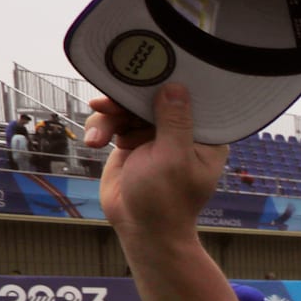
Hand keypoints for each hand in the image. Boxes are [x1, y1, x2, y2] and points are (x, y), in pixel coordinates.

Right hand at [87, 85, 225, 244]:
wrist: (141, 228)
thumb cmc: (166, 201)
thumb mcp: (173, 159)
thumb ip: (174, 122)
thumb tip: (175, 87)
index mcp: (205, 136)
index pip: (191, 98)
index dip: (167, 82)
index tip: (144, 72)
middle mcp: (183, 132)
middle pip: (153, 97)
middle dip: (126, 101)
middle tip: (105, 105)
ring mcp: (156, 135)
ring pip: (129, 108)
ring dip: (109, 118)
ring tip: (98, 139)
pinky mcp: (132, 141)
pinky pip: (114, 121)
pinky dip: (102, 128)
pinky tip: (95, 142)